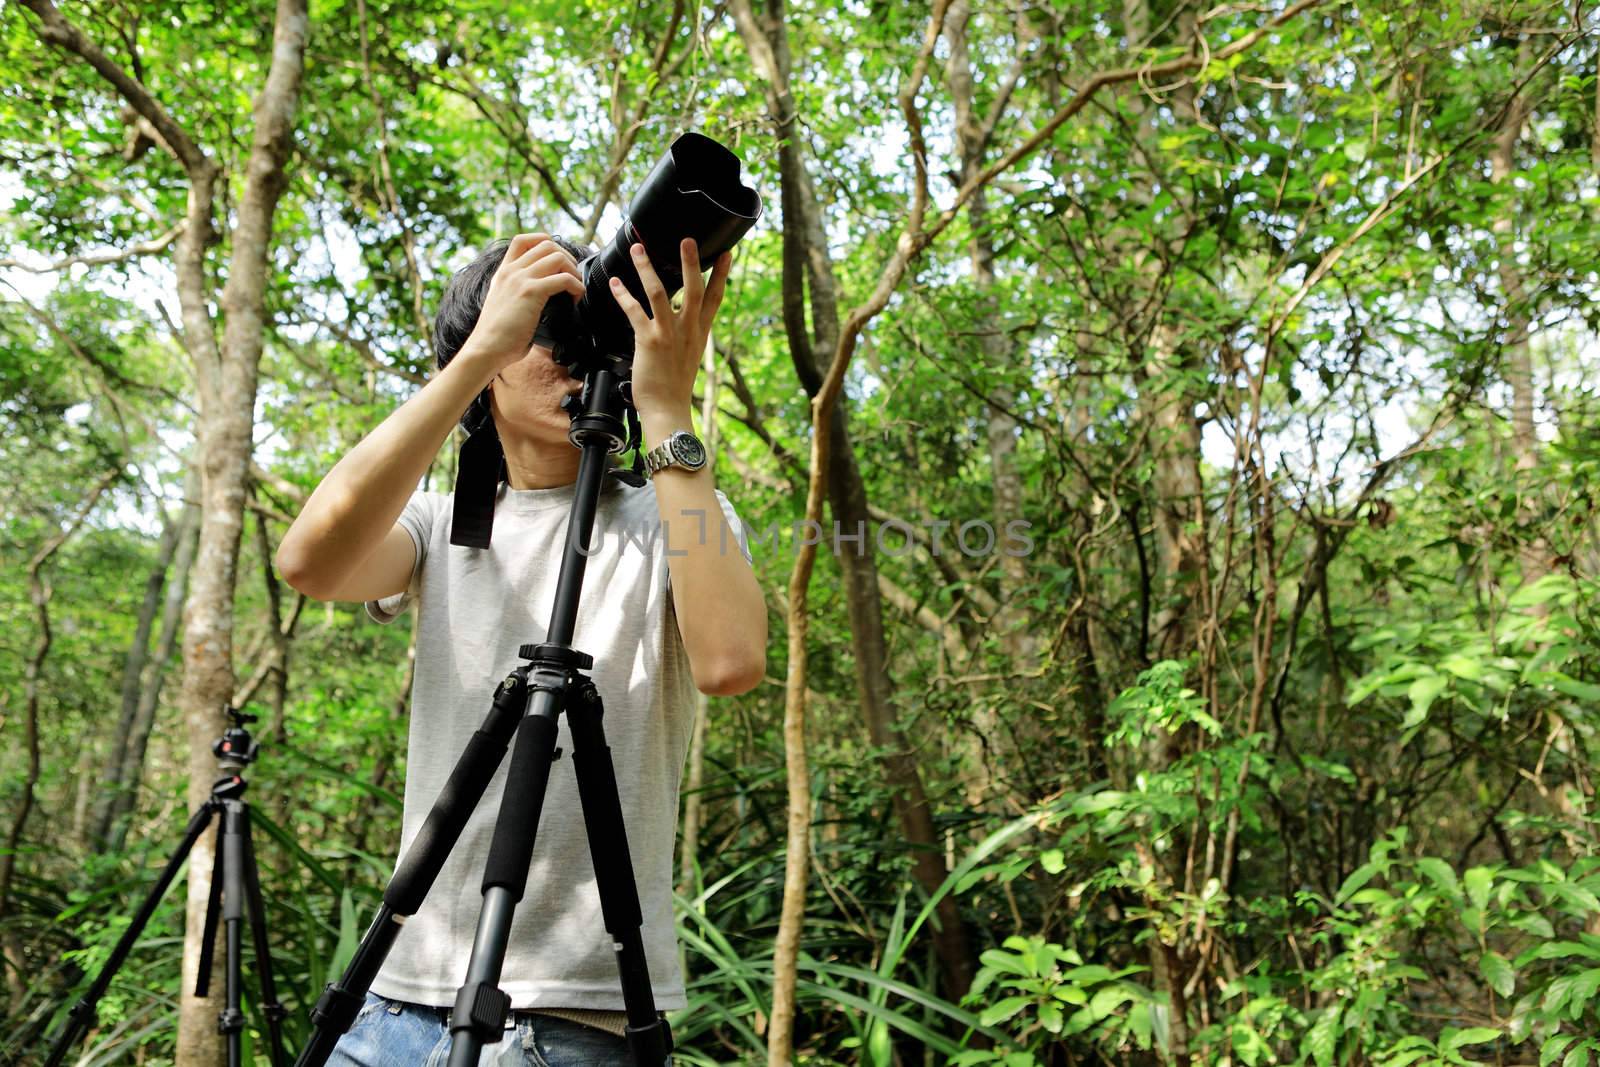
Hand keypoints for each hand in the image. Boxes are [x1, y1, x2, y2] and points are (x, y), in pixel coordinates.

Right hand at [459, 233, 584, 375]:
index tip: (558, 259)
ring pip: (557, 257)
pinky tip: (576, 300)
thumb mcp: (505, 305)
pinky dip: (577, 287)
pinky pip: (564, 279)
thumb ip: (518, 295)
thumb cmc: (497, 336)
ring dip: (573, 271)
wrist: (486, 349)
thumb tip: (541, 302)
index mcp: (504, 272)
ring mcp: (520, 279)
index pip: (523, 240)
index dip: (545, 242)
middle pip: (546, 244)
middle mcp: (511, 271)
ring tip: (575, 288)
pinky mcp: (531, 292)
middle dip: (566, 257)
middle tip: (572, 276)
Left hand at [609, 238, 732, 417]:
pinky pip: (635, 312)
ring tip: (639, 249)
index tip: (726, 253)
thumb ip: (686, 337)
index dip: (721, 275)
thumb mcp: (688, 358)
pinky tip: (615, 283)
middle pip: (695, 289)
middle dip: (692, 262)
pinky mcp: (649, 341)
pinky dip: (623, 295)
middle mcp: (688, 330)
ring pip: (661, 293)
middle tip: (688, 239)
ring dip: (647, 269)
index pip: (715, 299)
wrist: (668, 410)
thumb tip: (681, 324)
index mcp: (700, 333)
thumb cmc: (674, 388)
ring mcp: (669, 335)